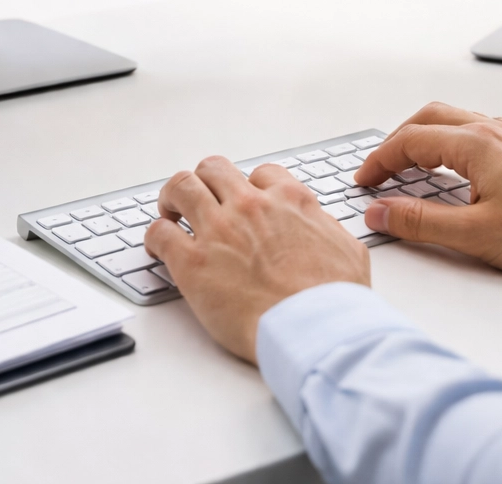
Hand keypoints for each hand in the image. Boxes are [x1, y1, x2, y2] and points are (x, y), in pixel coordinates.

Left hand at [144, 155, 369, 362]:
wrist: (316, 330)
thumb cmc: (335, 301)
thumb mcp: (347, 250)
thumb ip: (325, 229)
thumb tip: (318, 226)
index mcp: (290, 201)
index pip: (261, 174)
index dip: (249, 188)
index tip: (242, 202)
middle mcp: (251, 207)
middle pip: (214, 170)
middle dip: (205, 182)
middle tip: (198, 200)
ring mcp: (219, 231)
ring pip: (181, 187)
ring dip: (172, 198)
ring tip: (170, 213)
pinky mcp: (193, 263)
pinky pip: (160, 233)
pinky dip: (155, 237)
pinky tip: (158, 248)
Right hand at [355, 103, 501, 277]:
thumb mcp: (475, 234)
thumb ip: (420, 222)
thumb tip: (381, 212)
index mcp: (475, 144)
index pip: (410, 141)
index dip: (380, 161)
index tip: (364, 181)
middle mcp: (491, 131)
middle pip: (428, 118)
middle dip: (396, 142)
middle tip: (378, 170)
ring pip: (453, 121)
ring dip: (422, 138)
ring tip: (406, 165)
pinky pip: (473, 131)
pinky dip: (447, 142)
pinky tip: (450, 168)